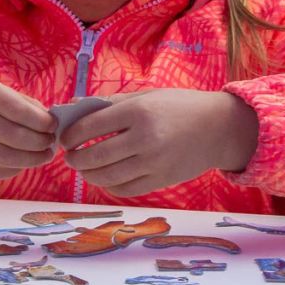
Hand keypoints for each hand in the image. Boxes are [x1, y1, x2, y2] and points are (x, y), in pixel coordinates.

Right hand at [0, 76, 55, 177]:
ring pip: (7, 158)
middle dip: (41, 143)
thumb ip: (20, 102)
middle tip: (52, 143)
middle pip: (15, 137)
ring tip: (44, 155)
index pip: (18, 110)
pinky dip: (15, 169)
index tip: (53, 125)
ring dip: (33, 159)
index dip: (42, 122)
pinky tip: (24, 163)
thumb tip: (50, 121)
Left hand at [60, 89, 258, 196]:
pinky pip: (124, 189)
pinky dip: (108, 185)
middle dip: (75, 158)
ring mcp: (153, 163)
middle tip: (69, 156)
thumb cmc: (181, 107)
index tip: (64, 137)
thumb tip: (72, 107)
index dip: (71, 135)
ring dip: (88, 174)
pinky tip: (105, 176)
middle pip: (95, 155)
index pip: (91, 126)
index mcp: (139, 111)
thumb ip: (110, 103)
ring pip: (106, 177)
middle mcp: (145, 138)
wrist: (220, 129)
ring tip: (84, 167)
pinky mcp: (161, 180)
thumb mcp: (147, 96)